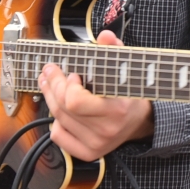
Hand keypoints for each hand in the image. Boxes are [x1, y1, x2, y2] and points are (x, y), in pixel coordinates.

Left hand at [39, 30, 153, 161]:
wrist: (141, 122)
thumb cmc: (131, 94)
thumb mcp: (127, 70)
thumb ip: (115, 52)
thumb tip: (105, 35)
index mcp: (116, 111)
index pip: (76, 102)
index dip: (68, 86)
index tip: (74, 74)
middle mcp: (105, 131)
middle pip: (63, 108)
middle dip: (53, 85)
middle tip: (51, 71)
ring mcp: (96, 144)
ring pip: (58, 119)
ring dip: (50, 98)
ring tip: (49, 83)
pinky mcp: (87, 153)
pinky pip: (58, 136)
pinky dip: (56, 121)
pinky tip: (62, 110)